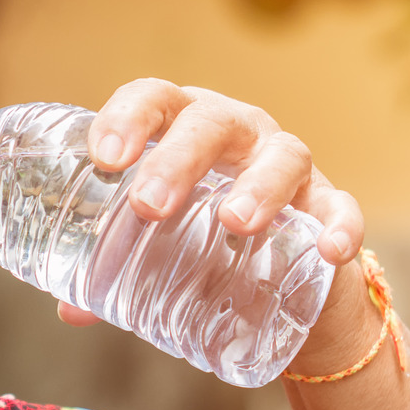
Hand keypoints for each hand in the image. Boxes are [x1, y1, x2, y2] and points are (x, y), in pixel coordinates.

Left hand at [56, 78, 363, 325]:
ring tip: (234, 222)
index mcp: (183, 127)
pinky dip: (338, 225)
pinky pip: (341, 208)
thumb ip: (113, 269)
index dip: (127, 116)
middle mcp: (238, 133)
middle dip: (178, 159)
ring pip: (282, 155)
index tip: (104, 157)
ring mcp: (289, 166)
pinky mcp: (330, 206)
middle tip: (148, 206)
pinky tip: (328, 250)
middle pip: (210, 122)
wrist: (280, 282)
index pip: (154, 99)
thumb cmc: (201, 239)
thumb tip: (68, 309)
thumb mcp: (155, 248)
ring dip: (257, 185)